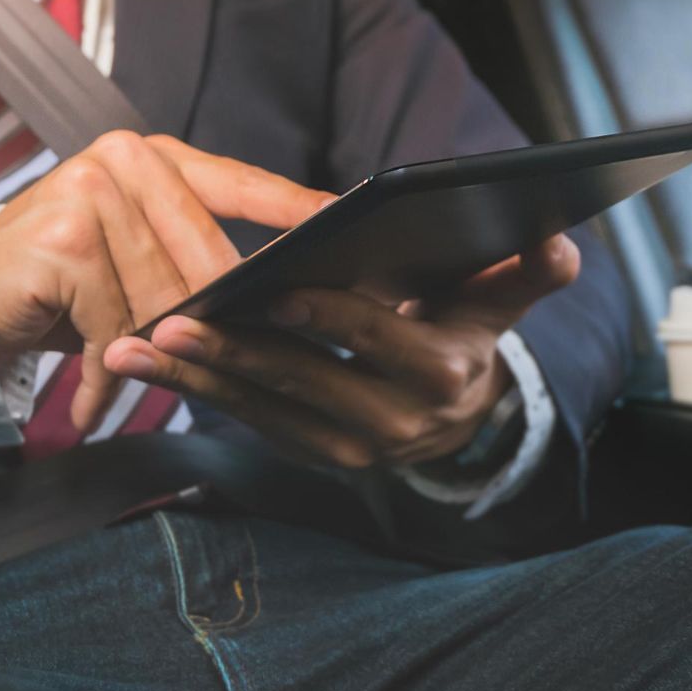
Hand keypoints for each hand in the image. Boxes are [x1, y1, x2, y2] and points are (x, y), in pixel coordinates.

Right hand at [0, 130, 334, 429]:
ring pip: (162, 299)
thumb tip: (286, 285)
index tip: (344, 224)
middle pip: (205, 257)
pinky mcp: (64, 242)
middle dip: (217, 318)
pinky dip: (104, 374)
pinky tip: (93, 406)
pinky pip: (112, 327)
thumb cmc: (71, 282)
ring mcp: (90, 194)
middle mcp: (126, 162)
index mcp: (158, 158)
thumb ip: (198, 253)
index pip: (241, 183)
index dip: (294, 208)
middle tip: (243, 357)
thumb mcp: (141, 255)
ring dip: (156, 351)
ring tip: (151, 380)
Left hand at [101, 234, 579, 467]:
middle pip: (304, 379)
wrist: (459, 413)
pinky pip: (249, 420)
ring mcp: (350, 445)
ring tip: (132, 345)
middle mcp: (395, 421)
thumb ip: (529, 271)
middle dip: (233, 351)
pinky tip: (146, 364)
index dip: (327, 316)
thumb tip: (558, 238)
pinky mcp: (313, 453)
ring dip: (195, 377)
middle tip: (169, 321)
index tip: (273, 289)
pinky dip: (199, 392)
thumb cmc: (468, 331)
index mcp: (440, 374)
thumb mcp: (502, 302)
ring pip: (263, 406)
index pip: (377, 341)